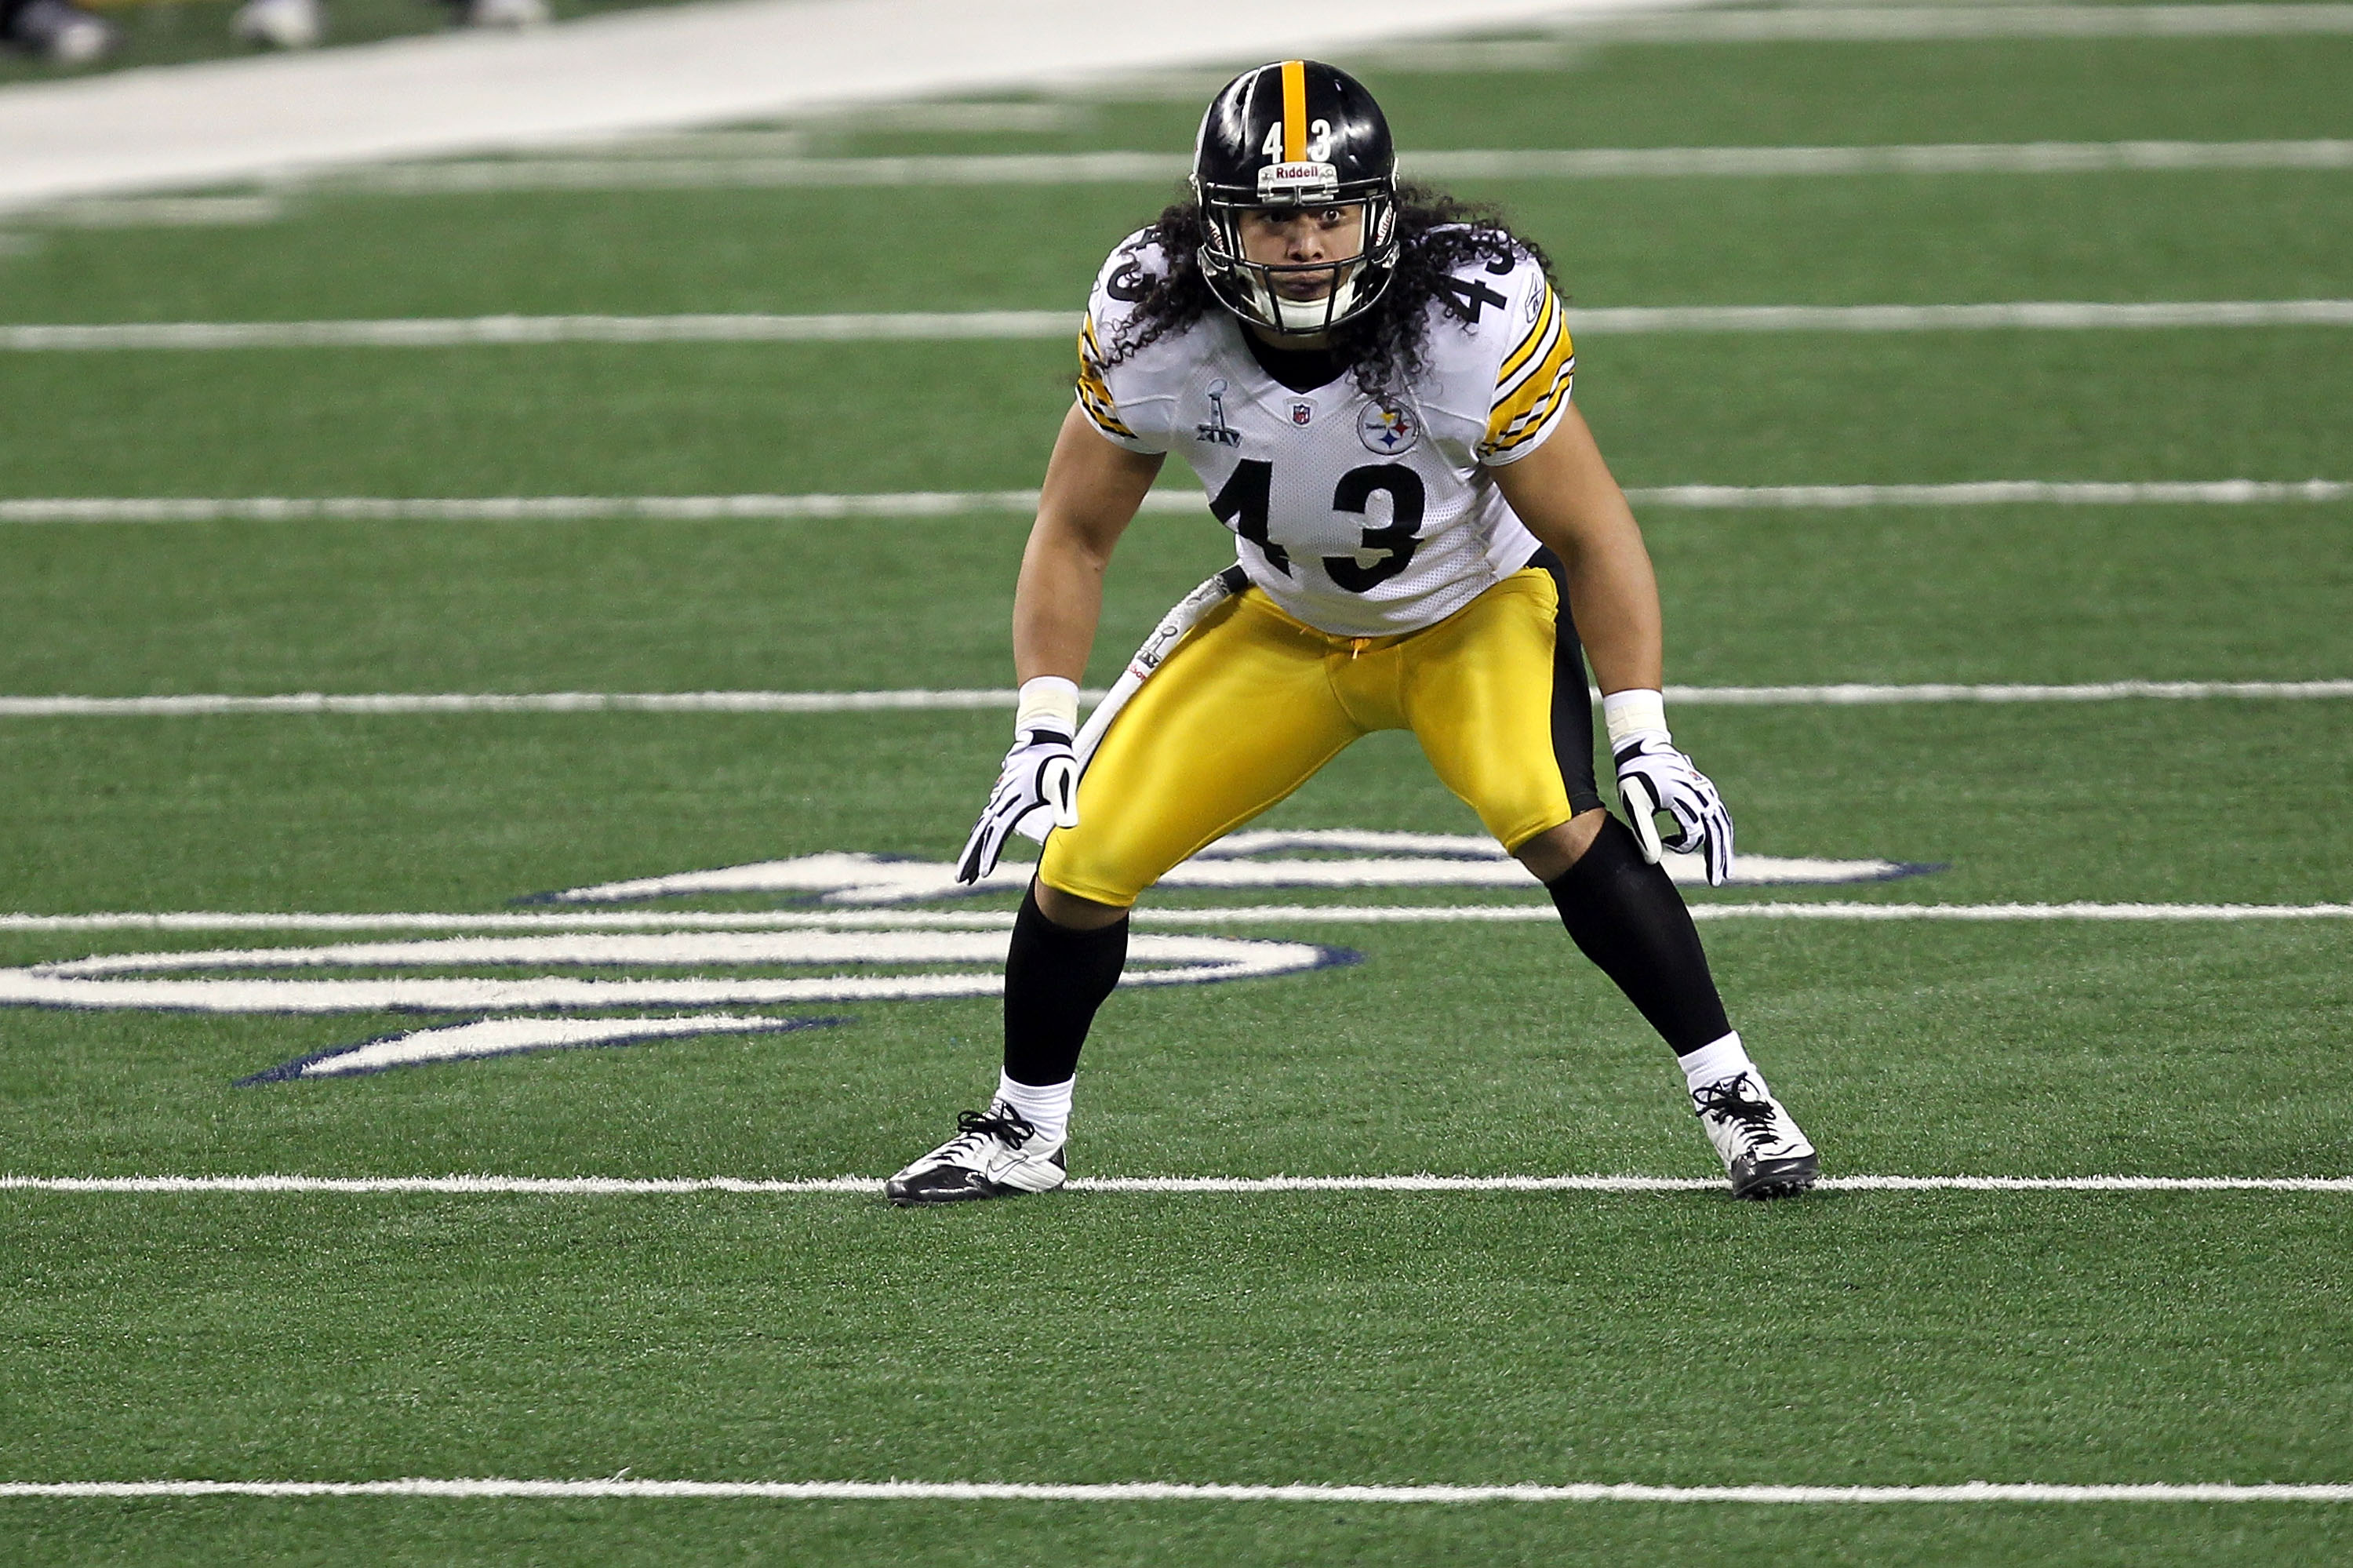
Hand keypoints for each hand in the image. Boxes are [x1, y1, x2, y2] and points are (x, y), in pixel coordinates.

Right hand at [955, 727, 1079, 883]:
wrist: (1043, 736)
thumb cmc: (1057, 760)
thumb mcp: (1064, 781)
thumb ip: (1064, 805)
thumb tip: (1070, 826)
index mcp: (1016, 800)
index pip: (998, 833)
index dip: (989, 853)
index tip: (982, 873)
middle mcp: (1003, 799)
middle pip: (982, 833)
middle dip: (970, 857)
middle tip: (959, 879)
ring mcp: (1001, 796)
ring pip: (982, 826)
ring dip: (973, 848)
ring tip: (965, 869)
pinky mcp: (1003, 793)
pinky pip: (988, 817)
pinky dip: (980, 832)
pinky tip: (978, 841)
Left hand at [1613, 732, 1733, 885]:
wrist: (1641, 746)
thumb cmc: (1634, 777)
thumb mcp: (1634, 806)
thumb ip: (1644, 834)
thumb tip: (1653, 861)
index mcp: (1684, 797)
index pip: (1694, 833)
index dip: (1682, 845)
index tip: (1665, 845)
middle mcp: (1700, 793)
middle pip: (1717, 830)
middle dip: (1719, 857)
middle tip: (1718, 880)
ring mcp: (1705, 790)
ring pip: (1722, 822)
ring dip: (1724, 847)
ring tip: (1725, 870)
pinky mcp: (1704, 788)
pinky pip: (1718, 813)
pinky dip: (1720, 831)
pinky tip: (1719, 845)